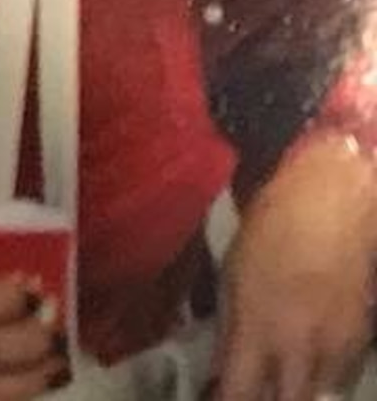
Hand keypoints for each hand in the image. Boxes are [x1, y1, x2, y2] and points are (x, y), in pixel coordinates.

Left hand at [216, 135, 376, 400]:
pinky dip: (325, 374)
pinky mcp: (364, 339)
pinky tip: (310, 357)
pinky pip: (342, 374)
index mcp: (259, 333)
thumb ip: (232, 329)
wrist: (334, 204)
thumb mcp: (233, 276)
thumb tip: (225, 366)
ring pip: (319, 394)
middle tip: (255, 388)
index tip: (221, 396)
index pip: (240, 395)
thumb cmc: (271, 230)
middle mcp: (301, 350)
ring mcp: (338, 348)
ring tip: (281, 374)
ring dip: (299, 390)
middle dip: (269, 399)